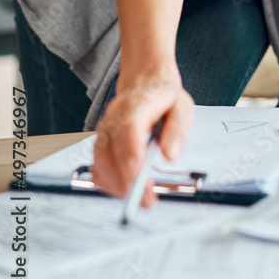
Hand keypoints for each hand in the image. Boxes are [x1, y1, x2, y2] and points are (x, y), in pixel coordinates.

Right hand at [92, 64, 193, 206]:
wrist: (144, 78)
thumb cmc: (162, 94)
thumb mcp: (181, 106)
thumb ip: (177, 129)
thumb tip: (170, 155)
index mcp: (135, 105)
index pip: (128, 133)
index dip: (133, 163)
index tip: (144, 186)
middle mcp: (113, 117)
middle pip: (110, 153)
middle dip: (127, 183)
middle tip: (147, 201)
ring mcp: (103, 129)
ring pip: (99, 162)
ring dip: (116, 185)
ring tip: (138, 197)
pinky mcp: (100, 140)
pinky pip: (97, 166)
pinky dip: (108, 182)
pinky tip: (124, 188)